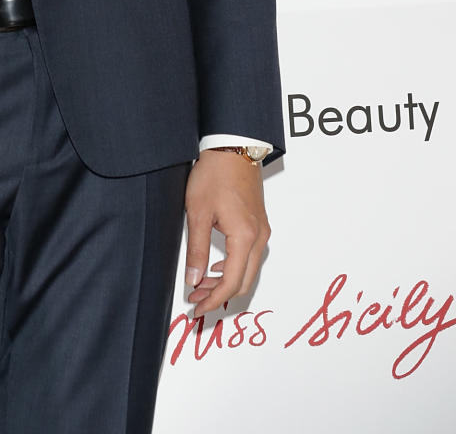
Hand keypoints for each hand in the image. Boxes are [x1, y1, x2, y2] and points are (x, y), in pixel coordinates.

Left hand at [183, 149, 269, 317]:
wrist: (232, 147)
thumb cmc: (214, 174)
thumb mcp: (197, 213)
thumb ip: (197, 250)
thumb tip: (194, 279)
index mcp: (245, 237)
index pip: (231, 283)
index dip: (213, 299)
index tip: (197, 308)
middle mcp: (259, 237)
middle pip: (244, 281)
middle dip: (220, 294)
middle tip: (196, 298)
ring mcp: (262, 230)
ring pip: (249, 270)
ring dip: (226, 281)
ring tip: (201, 283)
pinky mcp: (259, 224)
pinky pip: (250, 256)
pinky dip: (234, 267)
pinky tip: (216, 265)